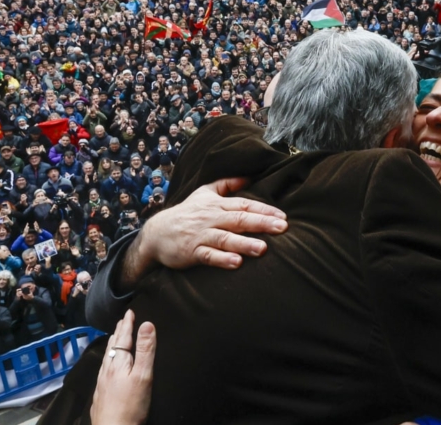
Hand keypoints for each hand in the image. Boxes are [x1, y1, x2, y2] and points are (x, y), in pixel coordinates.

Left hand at [90, 310, 155, 424]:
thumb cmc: (131, 406)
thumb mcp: (143, 376)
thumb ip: (145, 350)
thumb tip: (147, 325)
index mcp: (118, 363)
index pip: (123, 337)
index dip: (127, 324)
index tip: (129, 312)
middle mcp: (107, 370)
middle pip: (113, 346)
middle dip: (119, 332)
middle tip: (122, 321)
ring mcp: (102, 382)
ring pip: (107, 358)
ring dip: (112, 345)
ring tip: (115, 338)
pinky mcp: (101, 394)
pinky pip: (104, 369)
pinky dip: (108, 360)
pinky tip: (108, 367)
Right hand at [125, 178, 286, 284]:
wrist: (157, 232)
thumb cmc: (186, 213)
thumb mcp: (204, 193)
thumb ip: (227, 185)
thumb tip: (250, 178)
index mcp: (216, 205)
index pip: (244, 205)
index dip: (264, 210)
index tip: (283, 216)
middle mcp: (210, 218)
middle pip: (239, 220)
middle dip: (261, 223)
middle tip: (282, 228)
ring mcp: (201, 235)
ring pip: (225, 238)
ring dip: (244, 243)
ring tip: (263, 249)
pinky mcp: (191, 252)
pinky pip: (208, 256)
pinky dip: (222, 259)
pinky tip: (236, 263)